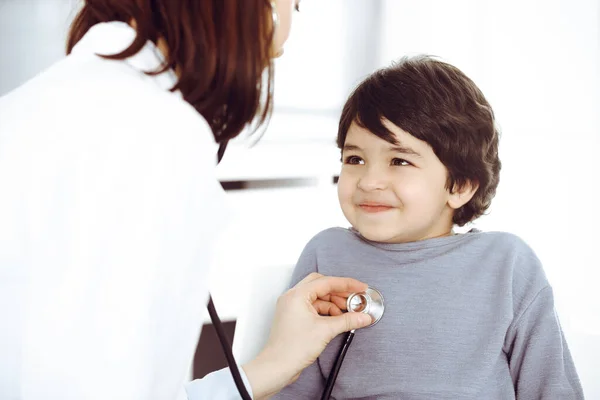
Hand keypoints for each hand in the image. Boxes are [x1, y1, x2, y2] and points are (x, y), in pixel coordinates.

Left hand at [243, 273, 372, 398]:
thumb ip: (347, 321)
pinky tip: (337, 319)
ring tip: (348, 312)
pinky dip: (326, 311)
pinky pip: (313, 307)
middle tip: (354, 298)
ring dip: (333, 302)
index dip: (346, 284)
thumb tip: (363, 317)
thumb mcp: (325, 331)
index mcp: (297, 294)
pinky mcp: (294, 317)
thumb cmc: (293, 348)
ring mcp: (292, 307)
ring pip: (317, 296)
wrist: (277, 367)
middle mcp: (292, 297)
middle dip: (339, 291)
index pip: (326, 282)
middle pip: (321, 285)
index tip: (361, 287)